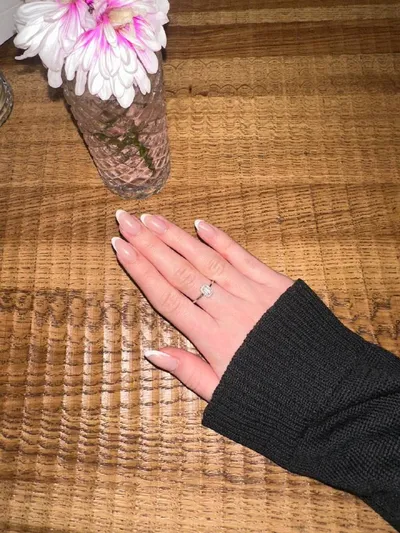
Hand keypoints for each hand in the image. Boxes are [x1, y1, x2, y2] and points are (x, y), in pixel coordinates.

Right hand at [112, 212, 292, 400]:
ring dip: (177, 236)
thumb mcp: (223, 393)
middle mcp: (226, 309)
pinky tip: (200, 224)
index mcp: (211, 338)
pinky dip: (220, 239)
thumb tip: (151, 352)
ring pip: (206, 259)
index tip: (120, 247)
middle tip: (125, 219)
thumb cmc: (270, 393)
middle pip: (180, 271)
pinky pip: (242, 256)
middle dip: (149, 244)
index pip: (166, 296)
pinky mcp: (273, 283)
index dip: (140, 270)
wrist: (325, 389)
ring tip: (151, 218)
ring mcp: (251, 292)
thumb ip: (187, 371)